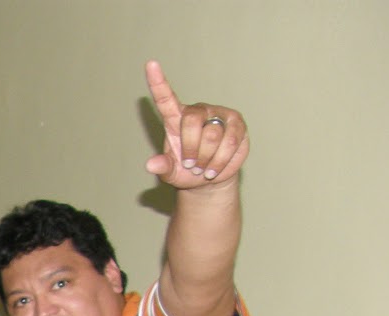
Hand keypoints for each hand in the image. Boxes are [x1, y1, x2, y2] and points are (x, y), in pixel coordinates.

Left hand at [144, 60, 247, 187]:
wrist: (209, 178)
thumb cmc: (186, 170)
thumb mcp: (171, 172)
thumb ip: (162, 167)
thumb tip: (151, 165)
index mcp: (175, 119)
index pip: (165, 98)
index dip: (158, 82)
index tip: (151, 63)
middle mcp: (197, 112)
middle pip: (192, 122)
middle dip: (190, 149)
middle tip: (190, 165)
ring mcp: (218, 115)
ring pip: (212, 136)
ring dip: (205, 159)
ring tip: (202, 167)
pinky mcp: (237, 123)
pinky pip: (229, 142)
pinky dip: (220, 161)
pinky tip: (213, 169)